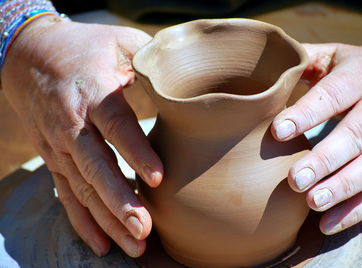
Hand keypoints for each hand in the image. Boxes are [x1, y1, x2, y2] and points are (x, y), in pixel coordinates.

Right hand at [1, 16, 162, 256]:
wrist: (28, 54)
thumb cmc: (84, 47)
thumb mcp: (117, 40)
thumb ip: (150, 58)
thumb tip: (185, 74)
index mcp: (93, 92)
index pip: (116, 126)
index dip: (136, 152)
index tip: (158, 179)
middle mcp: (73, 123)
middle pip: (96, 167)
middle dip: (120, 201)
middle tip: (144, 228)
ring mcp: (59, 145)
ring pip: (83, 188)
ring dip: (107, 219)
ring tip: (133, 244)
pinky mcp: (53, 158)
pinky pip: (67, 193)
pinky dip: (83, 220)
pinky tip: (102, 244)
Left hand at [272, 40, 361, 233]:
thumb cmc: (354, 68)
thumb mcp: (332, 55)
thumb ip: (303, 60)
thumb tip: (263, 68)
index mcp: (360, 76)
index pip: (333, 94)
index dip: (307, 113)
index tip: (278, 131)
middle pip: (356, 135)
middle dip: (325, 160)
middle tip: (294, 180)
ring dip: (343, 187)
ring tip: (312, 203)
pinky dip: (358, 208)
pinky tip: (329, 223)